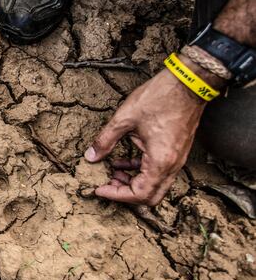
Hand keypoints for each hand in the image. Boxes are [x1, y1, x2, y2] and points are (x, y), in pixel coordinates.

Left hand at [84, 68, 209, 205]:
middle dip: (126, 194)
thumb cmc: (159, 97)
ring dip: (133, 182)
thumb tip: (90, 157)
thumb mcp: (124, 118)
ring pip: (155, 185)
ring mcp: (177, 159)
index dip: (116, 195)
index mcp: (160, 161)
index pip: (139, 194)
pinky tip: (123, 161)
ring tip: (112, 172)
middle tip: (107, 184)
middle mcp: (172, 165)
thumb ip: (105, 140)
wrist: (188, 83)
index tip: (98, 189)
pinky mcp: (176, 151)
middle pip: (150, 197)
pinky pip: (159, 172)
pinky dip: (140, 171)